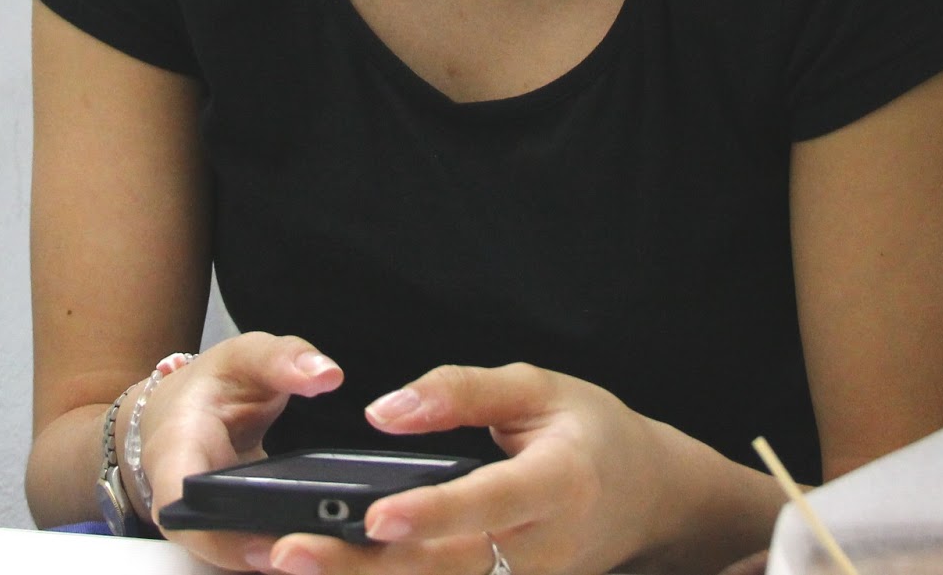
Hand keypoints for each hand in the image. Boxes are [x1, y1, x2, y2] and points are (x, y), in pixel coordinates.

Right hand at [144, 331, 341, 569]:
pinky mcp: (228, 537)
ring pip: (233, 561)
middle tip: (316, 553)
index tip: (269, 544)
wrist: (184, 408)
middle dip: (260, 558)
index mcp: (176, 450)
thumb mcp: (244, 355)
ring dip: (277, 563)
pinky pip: (253, 554)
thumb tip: (327, 375)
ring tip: (329, 554)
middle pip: (211, 548)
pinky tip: (325, 548)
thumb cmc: (212, 384)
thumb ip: (284, 358)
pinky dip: (286, 555)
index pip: (179, 506)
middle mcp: (183, 501)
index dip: (219, 536)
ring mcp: (203, 525)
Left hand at [253, 364, 675, 574]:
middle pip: (447, 568)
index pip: (488, 503)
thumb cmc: (591, 431)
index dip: (432, 513)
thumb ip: (462, 392)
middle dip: (365, 567)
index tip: (377, 514)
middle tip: (294, 552)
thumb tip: (385, 410)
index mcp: (558, 482)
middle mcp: (542, 548)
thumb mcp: (536, 386)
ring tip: (297, 565)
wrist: (648, 494)